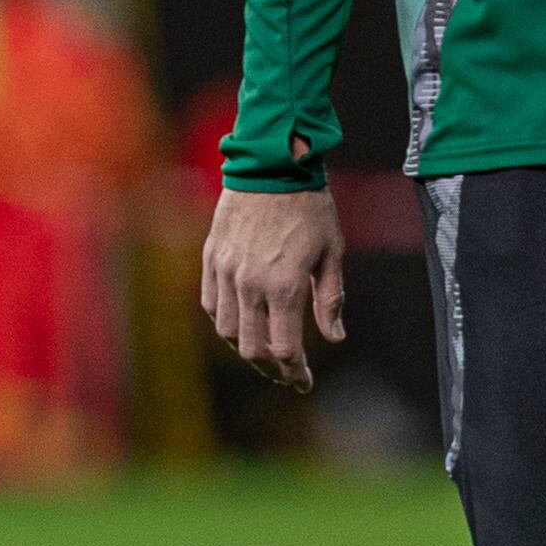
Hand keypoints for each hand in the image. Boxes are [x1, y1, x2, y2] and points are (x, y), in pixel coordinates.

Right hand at [198, 184, 347, 389]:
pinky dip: (223, 321)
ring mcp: (226, 271)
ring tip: (262, 351)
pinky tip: (240, 322)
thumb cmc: (309, 206)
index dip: (295, 372)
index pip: (284, 348)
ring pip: (226, 330)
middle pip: (252, 348)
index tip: (303, 382)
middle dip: (270, 368)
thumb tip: (335, 337)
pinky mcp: (212, 258)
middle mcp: (249, 284)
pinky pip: (210, 303)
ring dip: (245, 347)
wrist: (272, 163)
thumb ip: (330, 299)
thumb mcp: (332, 251)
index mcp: (283, 285)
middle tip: (285, 373)